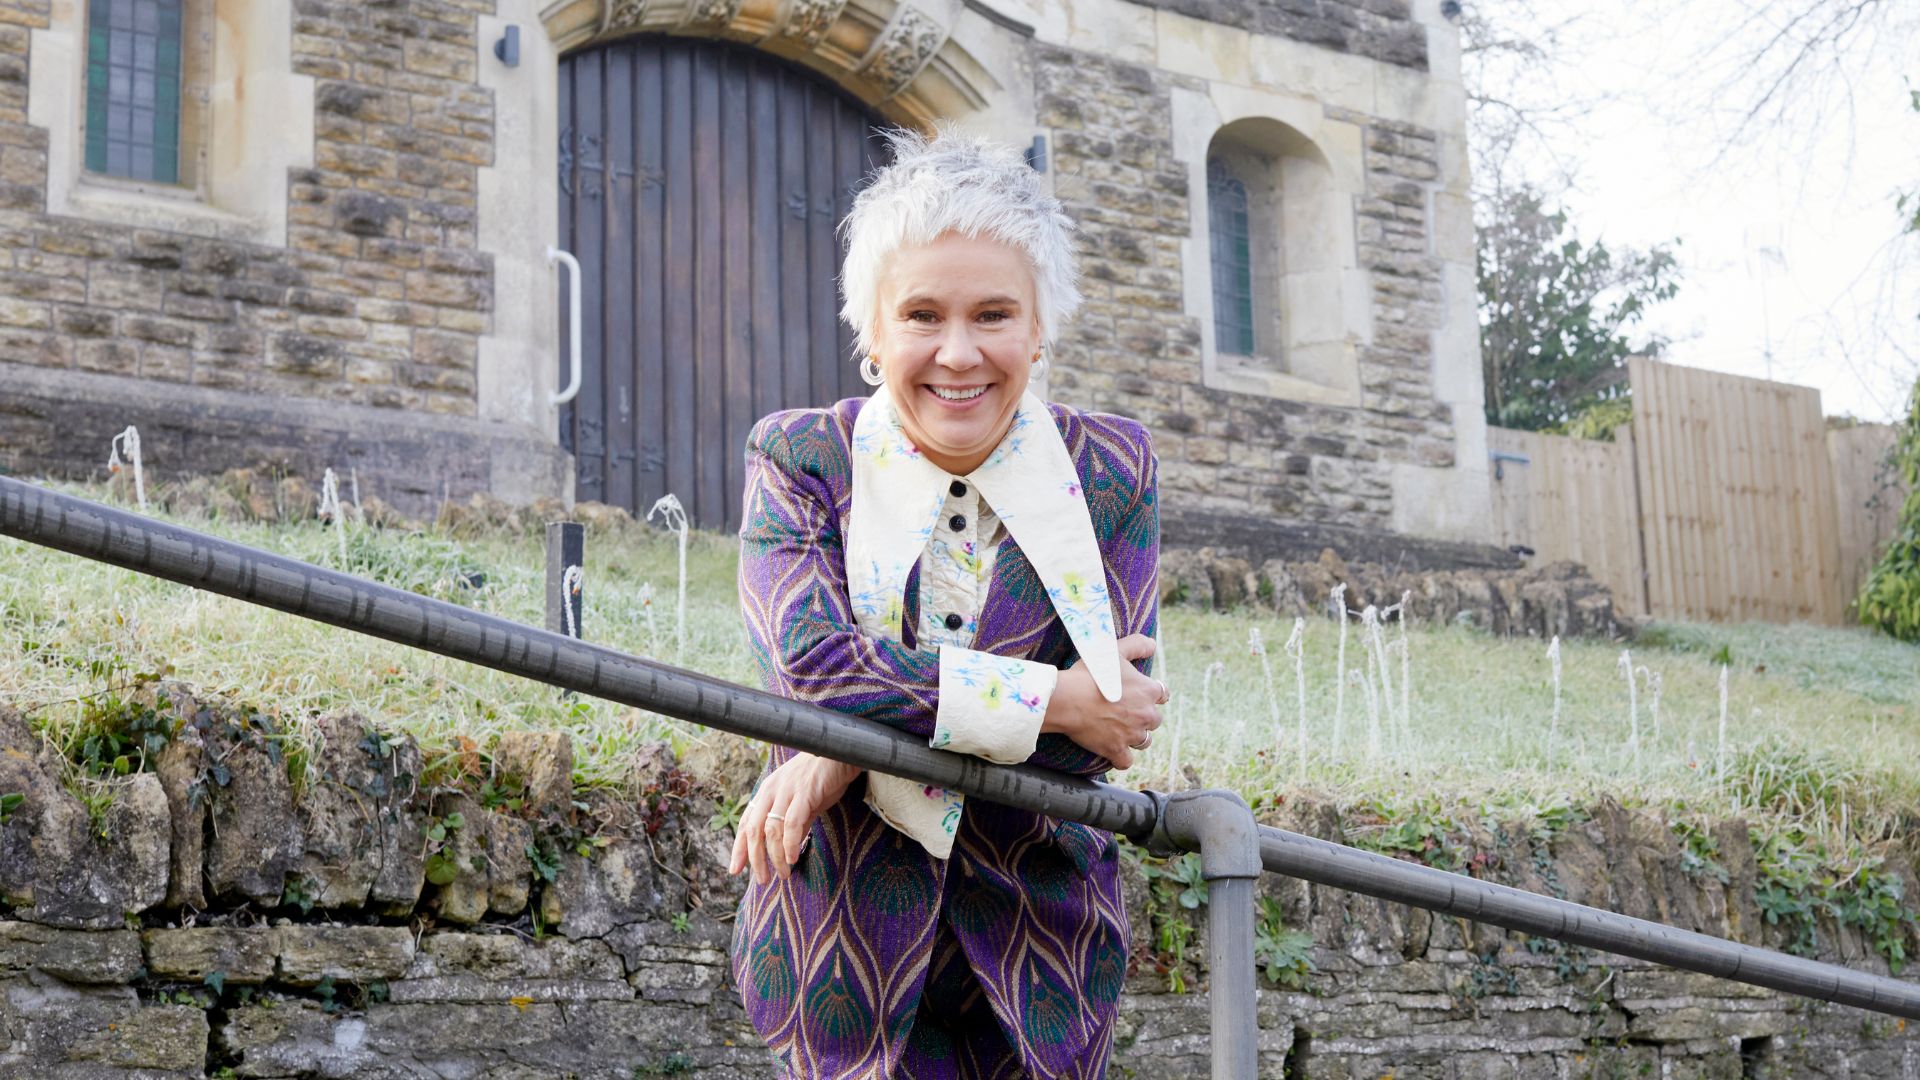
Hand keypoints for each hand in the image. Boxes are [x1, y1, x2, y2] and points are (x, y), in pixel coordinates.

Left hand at [727, 753, 862, 885]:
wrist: (840, 752)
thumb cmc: (822, 777)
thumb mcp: (803, 803)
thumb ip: (793, 824)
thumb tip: (787, 850)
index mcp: (767, 792)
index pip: (747, 823)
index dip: (739, 848)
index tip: (734, 870)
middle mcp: (771, 791)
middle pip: (755, 830)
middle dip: (755, 859)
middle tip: (762, 880)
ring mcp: (787, 791)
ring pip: (772, 830)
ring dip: (775, 856)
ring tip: (783, 874)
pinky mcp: (804, 793)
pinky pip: (792, 822)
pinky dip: (791, 843)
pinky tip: (793, 858)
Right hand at [1040, 634, 1165, 770]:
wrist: (1069, 699)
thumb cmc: (1090, 673)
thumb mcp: (1114, 650)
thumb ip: (1137, 644)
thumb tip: (1153, 645)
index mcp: (1148, 691)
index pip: (1162, 694)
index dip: (1152, 694)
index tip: (1139, 693)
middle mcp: (1146, 715)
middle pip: (1154, 720)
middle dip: (1143, 717)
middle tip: (1124, 711)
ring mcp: (1132, 735)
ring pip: (1144, 741)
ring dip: (1135, 737)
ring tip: (1118, 729)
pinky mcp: (1116, 750)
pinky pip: (1126, 761)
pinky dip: (1120, 757)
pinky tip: (1112, 750)